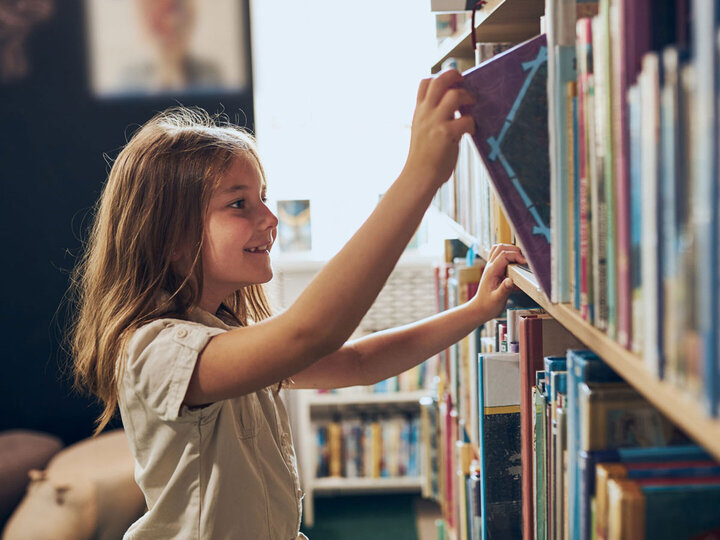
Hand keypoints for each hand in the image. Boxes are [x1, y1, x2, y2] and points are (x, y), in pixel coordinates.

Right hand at [403, 69, 475, 188]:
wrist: (418, 177)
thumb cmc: (424, 157)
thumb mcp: (422, 130)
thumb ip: (434, 116)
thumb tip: (454, 105)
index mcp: (419, 112)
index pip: (425, 83)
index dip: (440, 77)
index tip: (451, 83)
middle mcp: (426, 114)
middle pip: (439, 81)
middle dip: (455, 76)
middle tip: (464, 84)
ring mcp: (435, 123)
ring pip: (454, 95)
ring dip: (467, 98)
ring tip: (471, 107)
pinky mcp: (446, 134)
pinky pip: (466, 119)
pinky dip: (472, 123)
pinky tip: (470, 131)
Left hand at [472, 244, 526, 320]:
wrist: (480, 308)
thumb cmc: (488, 305)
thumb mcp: (498, 300)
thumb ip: (504, 290)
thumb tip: (511, 280)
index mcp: (492, 271)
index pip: (504, 255)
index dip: (516, 256)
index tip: (525, 263)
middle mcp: (490, 266)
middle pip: (501, 247)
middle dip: (514, 250)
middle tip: (524, 260)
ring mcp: (491, 267)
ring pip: (499, 249)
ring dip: (510, 250)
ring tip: (519, 260)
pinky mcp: (493, 269)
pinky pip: (499, 255)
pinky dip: (507, 254)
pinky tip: (514, 264)